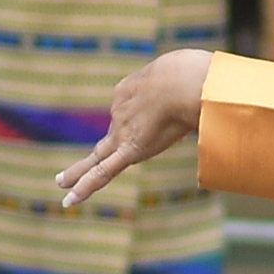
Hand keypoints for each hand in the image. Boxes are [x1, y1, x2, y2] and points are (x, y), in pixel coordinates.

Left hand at [54, 45, 211, 208]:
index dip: (144, 113)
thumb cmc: (195, 72)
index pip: (132, 107)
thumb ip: (193, 87)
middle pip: (112, 133)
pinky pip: (103, 172)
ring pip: (98, 157)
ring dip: (78, 171)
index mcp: (131, 88)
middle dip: (100, 148)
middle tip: (91, 154)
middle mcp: (121, 110)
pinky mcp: (130, 150)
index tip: (162, 112)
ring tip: (62, 183)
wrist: (185, 80)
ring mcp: (123, 132)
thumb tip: (210, 96)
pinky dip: (86, 186)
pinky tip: (69, 200)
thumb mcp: (192, 73)